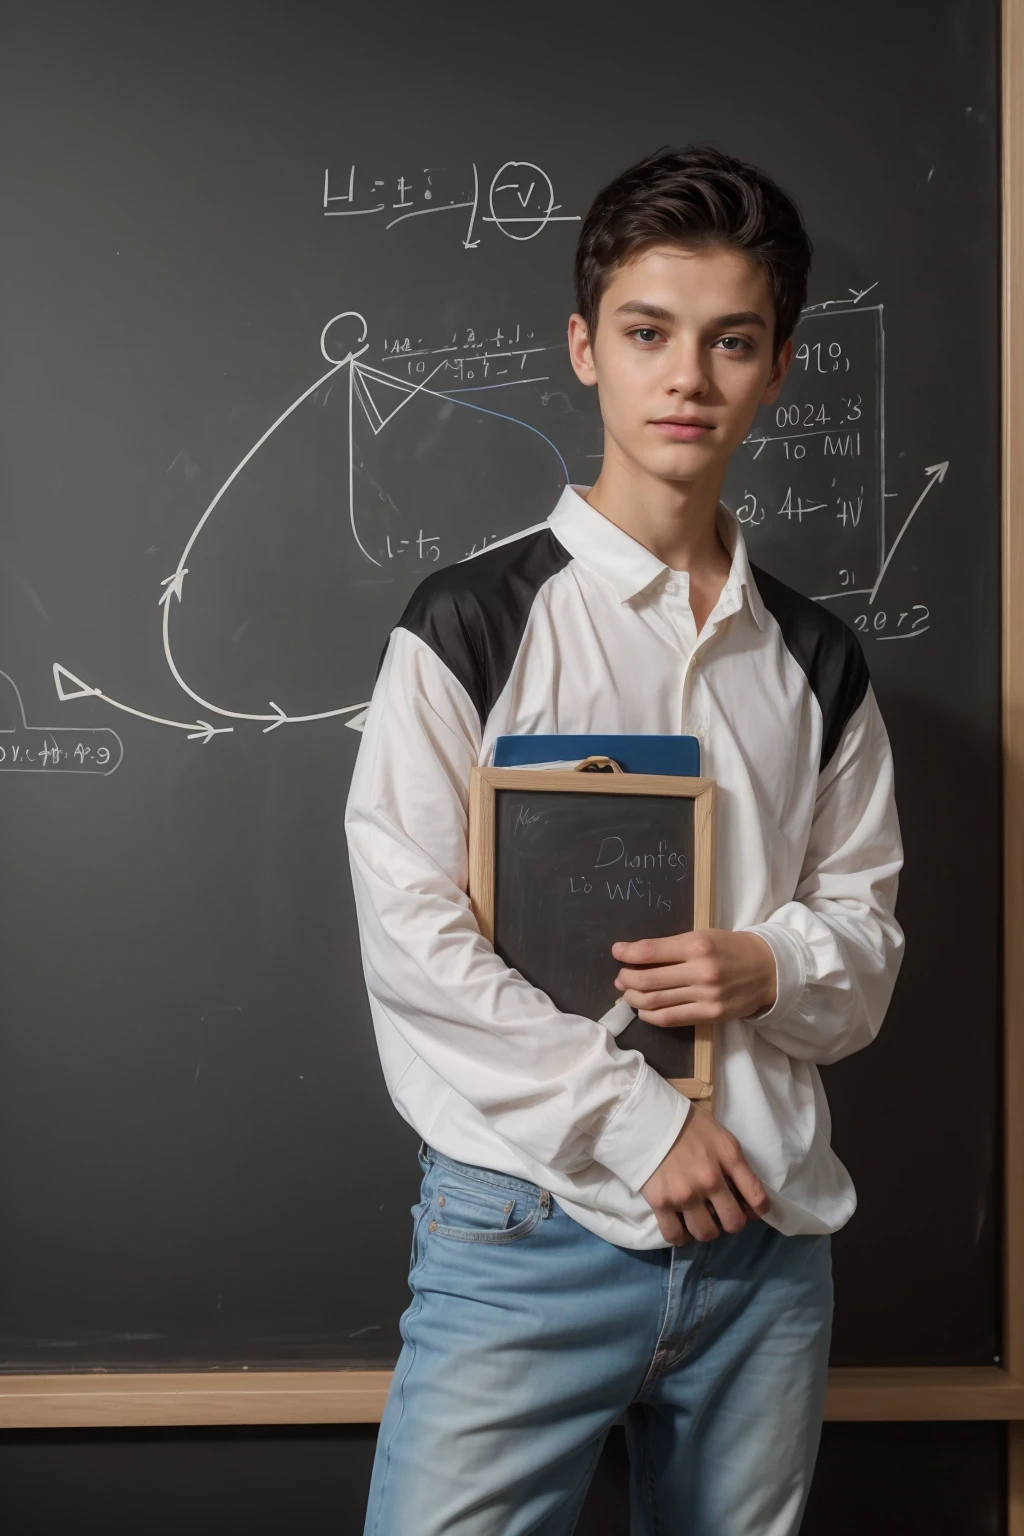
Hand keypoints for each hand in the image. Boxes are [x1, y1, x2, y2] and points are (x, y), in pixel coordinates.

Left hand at [611, 929, 775, 1026]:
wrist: (768, 970)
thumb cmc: (730, 949)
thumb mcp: (703, 936)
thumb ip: (672, 947)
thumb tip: (635, 957)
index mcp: (696, 944)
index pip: (649, 951)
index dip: (627, 953)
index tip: (617, 951)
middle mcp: (700, 970)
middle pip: (646, 980)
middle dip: (625, 979)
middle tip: (621, 977)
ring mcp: (705, 995)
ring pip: (654, 1001)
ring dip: (633, 998)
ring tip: (628, 993)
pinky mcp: (710, 1014)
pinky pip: (670, 1018)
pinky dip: (650, 1016)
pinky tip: (644, 1010)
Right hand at [640, 1105, 771, 1244]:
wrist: (645, 1116)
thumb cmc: (686, 1122)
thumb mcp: (720, 1135)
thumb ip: (734, 1163)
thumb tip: (743, 1193)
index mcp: (729, 1157)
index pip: (757, 1196)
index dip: (760, 1210)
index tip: (754, 1211)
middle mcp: (710, 1179)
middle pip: (734, 1223)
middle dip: (732, 1222)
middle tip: (723, 1214)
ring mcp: (685, 1194)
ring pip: (706, 1233)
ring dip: (707, 1229)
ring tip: (700, 1219)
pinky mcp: (660, 1203)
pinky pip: (675, 1236)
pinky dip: (680, 1236)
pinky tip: (681, 1225)